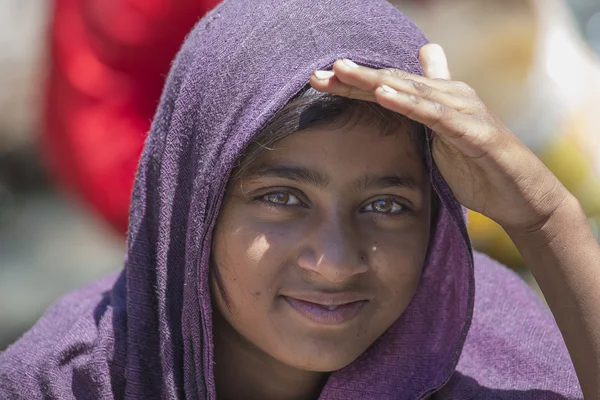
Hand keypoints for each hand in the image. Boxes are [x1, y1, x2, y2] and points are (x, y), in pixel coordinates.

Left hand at [310, 44, 571, 232]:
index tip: (318, 81)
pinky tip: (383, 94)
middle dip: (353, 79)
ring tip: (341, 73)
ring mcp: (462, 110)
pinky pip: (435, 115)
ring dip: (373, 82)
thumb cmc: (478, 166)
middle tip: (318, 74)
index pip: (386, 87)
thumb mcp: (442, 140)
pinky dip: (409, 103)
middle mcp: (448, 96)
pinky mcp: (474, 131)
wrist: (520, 196)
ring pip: (409, 92)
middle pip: (392, 83)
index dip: (353, 84)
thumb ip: (423, 114)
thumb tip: (405, 99)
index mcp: (435, 100)